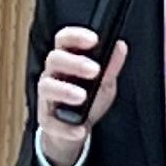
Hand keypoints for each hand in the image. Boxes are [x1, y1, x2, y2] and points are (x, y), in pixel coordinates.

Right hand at [34, 27, 127, 165]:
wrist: (75, 129)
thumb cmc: (88, 99)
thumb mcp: (104, 82)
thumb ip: (111, 66)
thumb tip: (120, 46)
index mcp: (66, 59)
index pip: (64, 39)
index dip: (76, 36)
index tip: (94, 39)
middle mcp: (52, 74)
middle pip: (54, 59)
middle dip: (74, 63)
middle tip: (94, 70)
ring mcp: (46, 96)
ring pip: (47, 87)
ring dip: (64, 90)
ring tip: (82, 97)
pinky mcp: (45, 119)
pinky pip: (50, 121)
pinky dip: (66, 127)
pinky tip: (80, 130)